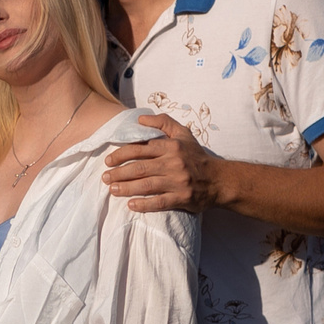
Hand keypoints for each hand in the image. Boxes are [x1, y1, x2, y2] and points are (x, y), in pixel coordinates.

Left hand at [103, 115, 226, 212]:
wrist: (219, 180)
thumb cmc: (196, 156)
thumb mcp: (183, 134)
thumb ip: (163, 122)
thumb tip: (140, 119)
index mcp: (172, 147)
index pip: (141, 149)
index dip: (122, 154)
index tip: (108, 160)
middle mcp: (174, 163)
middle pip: (140, 168)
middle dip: (119, 173)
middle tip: (105, 177)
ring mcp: (178, 182)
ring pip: (146, 185)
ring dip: (126, 188)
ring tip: (112, 190)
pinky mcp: (182, 198)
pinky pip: (159, 202)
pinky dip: (144, 204)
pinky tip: (130, 204)